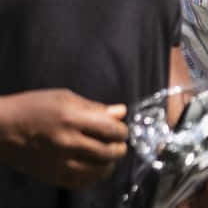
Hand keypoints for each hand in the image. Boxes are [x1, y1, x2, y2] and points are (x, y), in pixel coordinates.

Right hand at [0, 89, 128, 188]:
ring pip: (97, 171)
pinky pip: (80, 182)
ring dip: (109, 164)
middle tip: (118, 144)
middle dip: (119, 148)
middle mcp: (67, 143)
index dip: (122, 131)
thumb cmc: (32, 107)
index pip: (112, 130)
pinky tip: (94, 168)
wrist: (1, 129)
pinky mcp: (50, 176)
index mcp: (72, 119)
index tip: (120, 130)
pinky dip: (93, 177)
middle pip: (108, 152)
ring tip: (109, 157)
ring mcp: (58, 162)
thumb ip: (95, 107)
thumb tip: (121, 112)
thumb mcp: (65, 98)